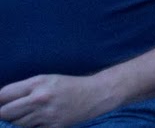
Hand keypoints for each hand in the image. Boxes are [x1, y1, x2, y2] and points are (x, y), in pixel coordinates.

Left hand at [0, 74, 114, 127]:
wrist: (96, 94)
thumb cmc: (69, 86)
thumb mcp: (47, 80)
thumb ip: (24, 89)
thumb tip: (1, 101)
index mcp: (37, 83)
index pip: (3, 95)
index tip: (0, 105)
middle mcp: (40, 98)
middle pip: (5, 112)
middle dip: (2, 115)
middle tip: (6, 115)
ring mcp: (46, 114)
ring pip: (17, 124)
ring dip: (16, 123)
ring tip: (26, 117)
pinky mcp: (54, 127)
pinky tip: (36, 122)